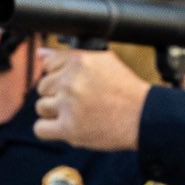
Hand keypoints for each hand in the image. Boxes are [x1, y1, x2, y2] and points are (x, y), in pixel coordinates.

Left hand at [34, 47, 150, 150]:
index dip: (60, 76)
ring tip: (74, 114)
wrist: (143, 117)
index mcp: (80, 62)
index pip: (49, 65)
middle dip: (57, 94)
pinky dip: (48, 129)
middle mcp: (71, 81)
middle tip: (77, 101)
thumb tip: (40, 54)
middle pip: (43, 86)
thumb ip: (69, 56)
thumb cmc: (126, 90)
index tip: (73, 84)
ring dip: (54, 112)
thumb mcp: (104, 62)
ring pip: (40, 107)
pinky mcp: (69, 129)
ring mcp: (68, 105)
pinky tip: (62, 127)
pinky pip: (40, 129)